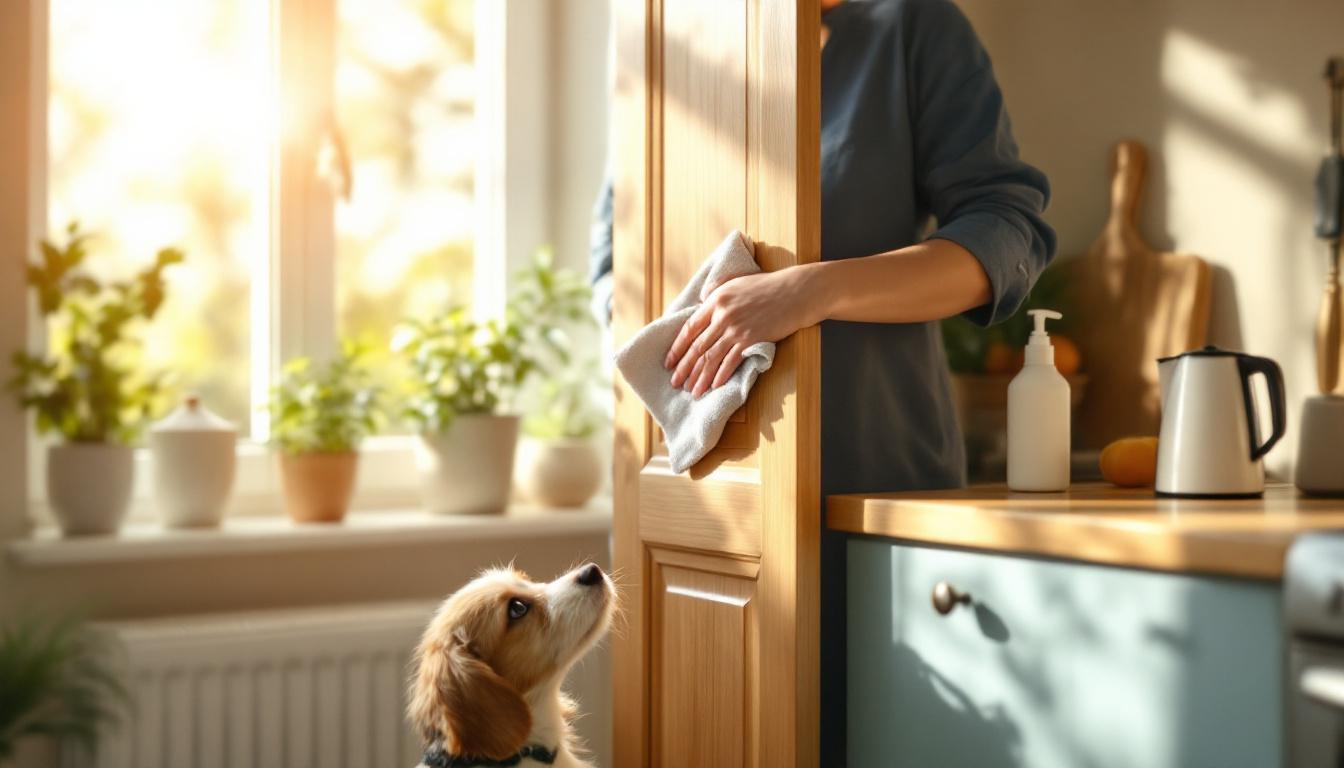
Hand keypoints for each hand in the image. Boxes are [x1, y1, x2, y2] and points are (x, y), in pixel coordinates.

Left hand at [664, 264, 824, 396]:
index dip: (677, 348)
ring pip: (711, 358)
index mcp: (715, 300)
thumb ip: (715, 289)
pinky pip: (731, 361)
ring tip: (692, 391)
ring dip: (700, 377)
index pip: (689, 328)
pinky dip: (721, 375)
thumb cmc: (766, 286)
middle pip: (697, 347)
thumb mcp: (735, 280)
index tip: (669, 362)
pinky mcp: (751, 340)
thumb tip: (700, 300)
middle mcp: (722, 316)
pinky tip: (714, 385)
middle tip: (675, 382)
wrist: (795, 292)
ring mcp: (736, 329)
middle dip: (684, 368)